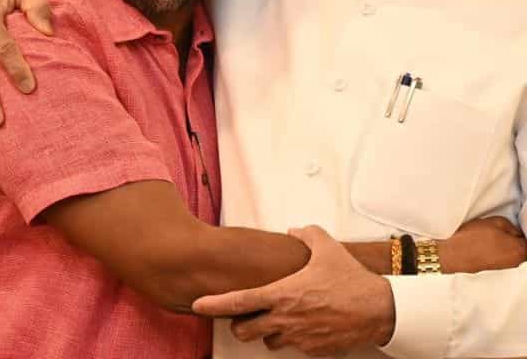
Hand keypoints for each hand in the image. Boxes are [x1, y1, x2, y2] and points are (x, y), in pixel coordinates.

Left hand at [192, 226, 395, 355]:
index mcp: (282, 294)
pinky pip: (294, 348)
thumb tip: (294, 231)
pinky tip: (305, 325)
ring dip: (268, 332)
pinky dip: (294, 338)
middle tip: (247, 313)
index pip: (238, 302)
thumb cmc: (352, 280)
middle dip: (240, 323)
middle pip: (244, 330)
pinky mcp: (314, 350)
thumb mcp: (328, 248)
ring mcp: (300, 338)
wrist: (382, 310)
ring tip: (280, 318)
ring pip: (268, 342)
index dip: (214, 305)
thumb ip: (306, 235)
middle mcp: (286, 319)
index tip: (197, 305)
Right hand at [441, 215, 526, 272]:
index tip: (515, 227)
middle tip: (502, 228)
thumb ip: (512, 226)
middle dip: (516, 238)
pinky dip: (498, 249)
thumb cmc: (473, 238)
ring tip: (492, 235)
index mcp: (521, 250)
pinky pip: (502, 256)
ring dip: (506, 244)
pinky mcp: (494, 268)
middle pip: (522, 247)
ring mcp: (505, 266)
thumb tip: (515, 231)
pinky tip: (486, 243)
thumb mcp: (496, 222)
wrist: (453, 254)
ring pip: (512, 252)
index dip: (522, 231)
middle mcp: (516, 262)